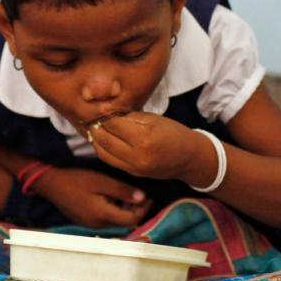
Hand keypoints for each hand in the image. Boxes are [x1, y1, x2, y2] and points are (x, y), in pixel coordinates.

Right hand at [29, 167, 151, 228]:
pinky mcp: (86, 221)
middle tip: (142, 194)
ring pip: (116, 221)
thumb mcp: (101, 181)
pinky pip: (106, 219)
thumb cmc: (75, 179)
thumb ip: (122, 191)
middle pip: (125, 222)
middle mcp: (98, 225)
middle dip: (136, 210)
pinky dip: (115, 210)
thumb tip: (142, 197)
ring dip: (125, 210)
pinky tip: (114, 198)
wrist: (50, 183)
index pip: (132, 219)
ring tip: (129, 194)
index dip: (143, 209)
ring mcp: (91, 224)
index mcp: (103, 216)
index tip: (149, 197)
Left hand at [87, 112, 215, 187]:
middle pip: (105, 139)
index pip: (114, 124)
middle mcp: (137, 155)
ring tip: (93, 128)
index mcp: (145, 137)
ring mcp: (133, 167)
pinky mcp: (132, 173)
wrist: (189, 159)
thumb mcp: (155, 119)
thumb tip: (109, 112)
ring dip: (96, 140)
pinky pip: (111, 161)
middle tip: (90, 117)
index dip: (103, 115)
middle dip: (95, 127)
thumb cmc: (174, 133)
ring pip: (104, 153)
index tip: (98, 107)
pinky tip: (101, 141)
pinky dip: (103, 150)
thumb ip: (132, 117)